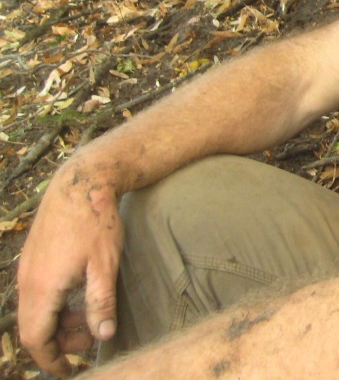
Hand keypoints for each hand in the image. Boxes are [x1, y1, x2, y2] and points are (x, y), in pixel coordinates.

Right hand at [18, 163, 123, 376]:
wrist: (81, 182)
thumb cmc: (96, 222)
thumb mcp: (105, 265)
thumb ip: (101, 303)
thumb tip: (102, 336)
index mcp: (42, 288)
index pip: (36, 339)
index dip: (51, 359)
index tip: (68, 370)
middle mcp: (28, 281)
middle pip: (35, 326)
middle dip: (61, 339)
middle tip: (92, 337)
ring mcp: (28, 268)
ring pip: (37, 309)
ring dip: (61, 319)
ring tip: (92, 315)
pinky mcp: (34, 257)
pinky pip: (39, 292)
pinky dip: (57, 302)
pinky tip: (82, 293)